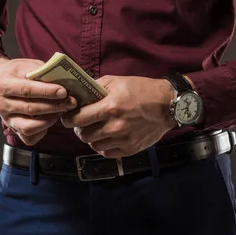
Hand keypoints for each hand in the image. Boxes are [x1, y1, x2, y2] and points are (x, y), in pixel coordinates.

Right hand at [0, 58, 76, 144]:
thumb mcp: (27, 65)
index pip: (27, 90)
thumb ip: (42, 73)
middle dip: (54, 106)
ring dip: (50, 119)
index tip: (63, 92)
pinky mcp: (12, 129)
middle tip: (71, 102)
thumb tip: (62, 80)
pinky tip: (51, 119)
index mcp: (2, 85)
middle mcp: (1, 104)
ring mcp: (6, 119)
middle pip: (30, 109)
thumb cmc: (17, 73)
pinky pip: (29, 136)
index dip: (47, 92)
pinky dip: (43, 130)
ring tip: (62, 110)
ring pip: (29, 126)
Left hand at [60, 75, 177, 157]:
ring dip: (91, 138)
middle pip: (83, 135)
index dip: (68, 118)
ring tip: (95, 129)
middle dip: (79, 129)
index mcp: (109, 107)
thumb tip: (78, 95)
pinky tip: (106, 137)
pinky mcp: (130, 149)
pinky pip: (107, 153)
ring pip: (94, 145)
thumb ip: (95, 88)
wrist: (168, 104)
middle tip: (82, 123)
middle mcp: (115, 126)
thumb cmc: (142, 90)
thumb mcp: (117, 81)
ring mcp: (123, 140)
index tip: (68, 116)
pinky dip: (103, 146)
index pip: (77, 119)